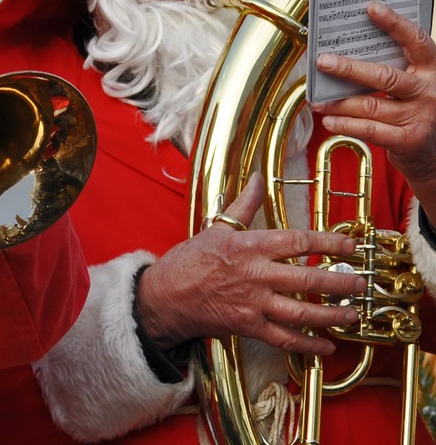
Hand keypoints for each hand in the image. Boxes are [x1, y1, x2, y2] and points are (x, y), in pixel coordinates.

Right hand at [136, 178, 364, 354]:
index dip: (329, 242)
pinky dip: (308, 344)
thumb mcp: (216, 228)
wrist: (164, 296)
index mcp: (249, 246)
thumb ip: (243, 206)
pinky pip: (285, 338)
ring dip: (332, 314)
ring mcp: (254, 303)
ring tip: (351, 314)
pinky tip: (326, 345)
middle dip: (340, 282)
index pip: (298, 240)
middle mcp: (256, 274)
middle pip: (309, 277)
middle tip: (360, 284)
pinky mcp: (249, 326)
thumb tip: (256, 179)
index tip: (350, 245)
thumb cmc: (188, 261)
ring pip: (303, 311)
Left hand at [313, 1, 435, 205]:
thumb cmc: (416, 110)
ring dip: (338, 102)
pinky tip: (329, 120)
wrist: (435, 153)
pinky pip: (370, 129)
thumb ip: (392, 66)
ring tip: (317, 100)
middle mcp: (428, 91)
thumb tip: (345, 48)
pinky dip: (345, 124)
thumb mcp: (413, 84)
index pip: (416, 41)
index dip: (395, 23)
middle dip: (349, 68)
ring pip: (371, 104)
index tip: (371, 8)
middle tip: (322, 61)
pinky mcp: (407, 139)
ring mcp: (419, 116)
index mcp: (432, 70)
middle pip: (385, 75)